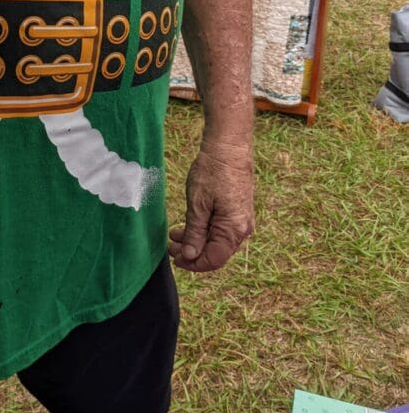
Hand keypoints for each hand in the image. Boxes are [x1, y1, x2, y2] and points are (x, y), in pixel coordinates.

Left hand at [168, 140, 253, 272]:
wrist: (228, 148)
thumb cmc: (212, 173)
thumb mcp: (198, 205)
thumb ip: (194, 233)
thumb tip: (190, 256)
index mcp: (234, 229)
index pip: (214, 259)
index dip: (194, 264)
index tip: (175, 259)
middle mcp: (242, 229)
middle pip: (216, 253)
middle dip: (192, 253)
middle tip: (170, 247)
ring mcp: (241, 220)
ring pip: (217, 241)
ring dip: (195, 242)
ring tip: (173, 235)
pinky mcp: (237, 212)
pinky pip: (220, 230)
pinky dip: (203, 231)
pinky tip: (187, 226)